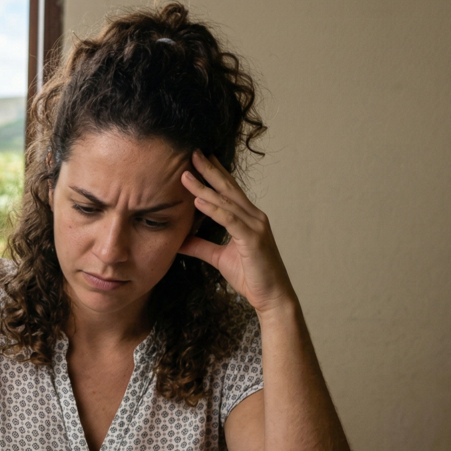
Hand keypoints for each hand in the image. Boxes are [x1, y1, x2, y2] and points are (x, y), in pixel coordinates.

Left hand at [179, 151, 296, 315]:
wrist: (271, 297)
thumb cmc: (251, 276)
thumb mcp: (218, 258)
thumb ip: (200, 246)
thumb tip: (179, 240)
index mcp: (247, 218)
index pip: (228, 191)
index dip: (213, 174)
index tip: (197, 160)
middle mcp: (254, 217)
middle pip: (228, 188)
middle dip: (209, 170)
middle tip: (192, 153)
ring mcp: (255, 226)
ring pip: (226, 202)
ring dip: (204, 187)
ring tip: (186, 175)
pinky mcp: (253, 239)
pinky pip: (230, 220)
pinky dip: (214, 210)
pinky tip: (199, 201)